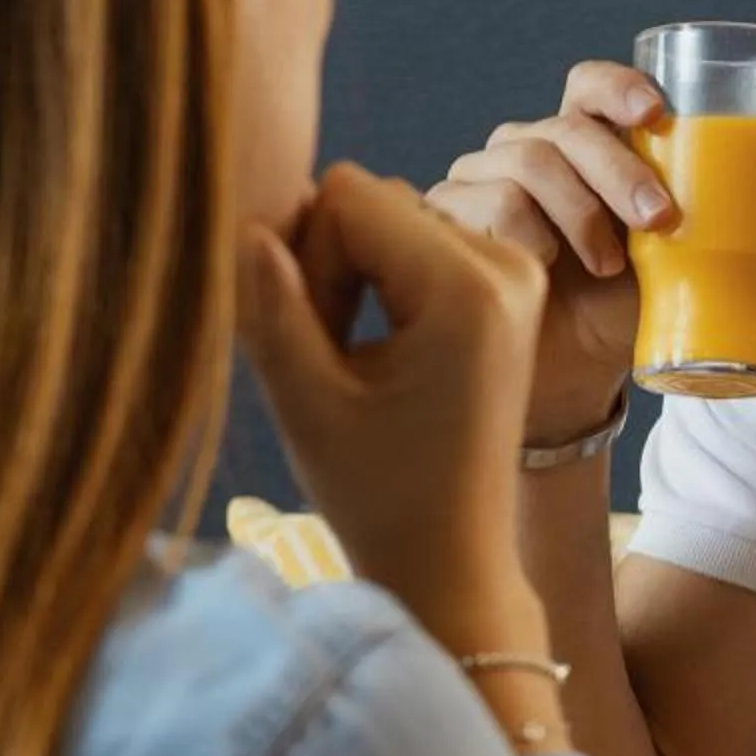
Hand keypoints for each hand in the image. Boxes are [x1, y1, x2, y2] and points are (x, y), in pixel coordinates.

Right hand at [238, 163, 548, 654]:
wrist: (454, 560)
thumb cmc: (380, 496)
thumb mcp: (306, 400)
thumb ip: (269, 304)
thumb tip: (239, 221)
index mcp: (470, 286)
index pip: (345, 196)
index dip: (306, 262)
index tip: (322, 346)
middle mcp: (508, 263)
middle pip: (371, 198)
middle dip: (332, 265)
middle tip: (339, 360)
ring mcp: (516, 272)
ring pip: (389, 215)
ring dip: (353, 275)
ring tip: (361, 362)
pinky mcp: (508, 287)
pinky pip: (416, 240)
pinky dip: (383, 284)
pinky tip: (386, 353)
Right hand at [429, 61, 755, 445]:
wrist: (570, 379)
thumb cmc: (628, 309)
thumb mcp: (695, 262)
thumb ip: (753, 214)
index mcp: (586, 143)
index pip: (589, 86)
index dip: (618, 85)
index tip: (658, 110)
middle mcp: (530, 149)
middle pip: (565, 128)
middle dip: (618, 169)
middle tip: (662, 221)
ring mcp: (482, 178)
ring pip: (526, 163)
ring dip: (579, 213)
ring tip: (611, 266)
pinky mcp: (448, 218)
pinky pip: (483, 205)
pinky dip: (523, 236)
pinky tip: (544, 269)